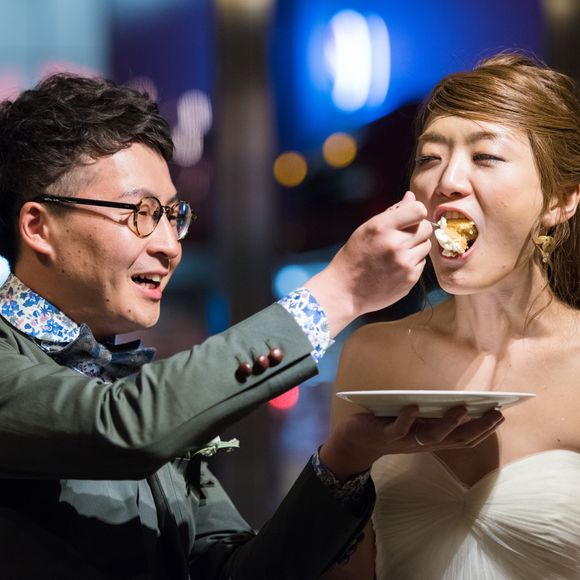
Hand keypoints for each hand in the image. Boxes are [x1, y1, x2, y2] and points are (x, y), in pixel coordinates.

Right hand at [304, 191, 431, 336]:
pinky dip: (413, 262)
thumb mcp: (366, 229)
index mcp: (382, 227)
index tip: (410, 218)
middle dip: (417, 229)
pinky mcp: (410, 279)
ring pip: (426, 246)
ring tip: (397, 252)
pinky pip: (422, 263)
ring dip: (416, 246)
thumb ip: (392, 212)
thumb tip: (411, 197)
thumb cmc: (354, 257)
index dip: (416, 212)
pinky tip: (396, 266)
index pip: (418, 210)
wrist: (345, 291)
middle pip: (425, 228)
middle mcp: (395, 244)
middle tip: (403, 236)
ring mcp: (404, 264)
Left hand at [319, 406, 503, 481]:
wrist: (357, 442)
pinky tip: (414, 406)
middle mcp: (423, 443)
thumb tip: (455, 397)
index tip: (501, 414)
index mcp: (432, 439)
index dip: (483, 429)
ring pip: (431, 436)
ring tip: (462, 408)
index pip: (464, 438)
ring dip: (448, 423)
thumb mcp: (415, 422)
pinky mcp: (385, 435)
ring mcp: (405, 440)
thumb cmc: (389, 426)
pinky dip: (407, 418)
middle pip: (456, 439)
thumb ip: (432, 415)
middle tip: (495, 413)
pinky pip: (398, 429)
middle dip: (477, 427)